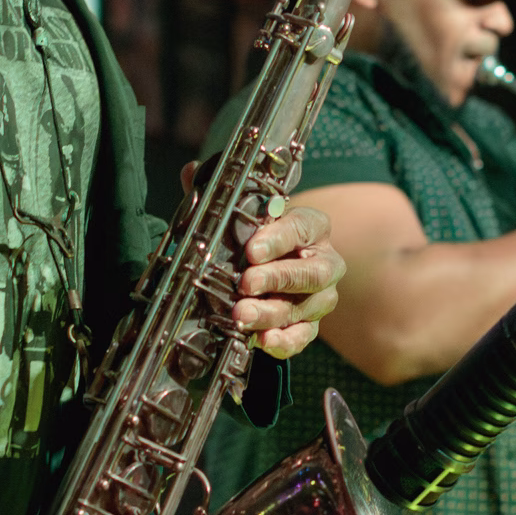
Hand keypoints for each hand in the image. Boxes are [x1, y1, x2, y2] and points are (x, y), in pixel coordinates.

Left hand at [234, 201, 345, 357]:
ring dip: (272, 313)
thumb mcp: (242, 215)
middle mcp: (325, 262)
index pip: (301, 228)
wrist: (269, 268)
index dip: (278, 239)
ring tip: (241, 316)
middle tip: (246, 283)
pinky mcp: (311, 325)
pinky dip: (285, 341)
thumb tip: (190, 173)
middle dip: (277, 279)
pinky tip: (263, 340)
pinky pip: (304, 336)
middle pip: (311, 272)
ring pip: (306, 307)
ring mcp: (321, 297)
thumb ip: (221, 198)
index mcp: (312, 227)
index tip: (251, 249)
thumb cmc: (257, 237)